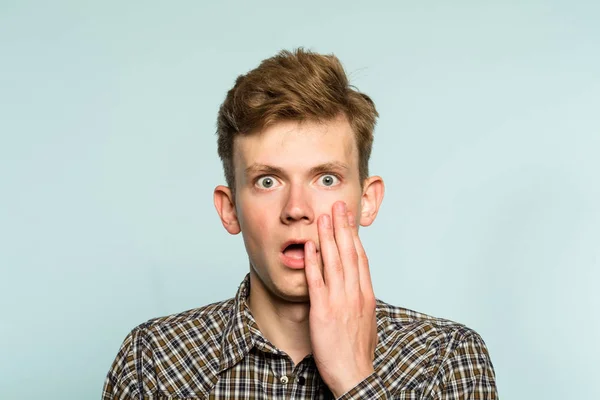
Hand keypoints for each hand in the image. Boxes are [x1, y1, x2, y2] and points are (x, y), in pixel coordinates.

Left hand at [304, 201, 377, 397]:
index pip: (360, 258)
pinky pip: (317, 281)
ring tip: (323, 216)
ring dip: (328, 236)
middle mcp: (355, 293)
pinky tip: (309, 246)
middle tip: (338, 205)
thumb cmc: (358, 351)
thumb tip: (356, 285)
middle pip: (349, 253)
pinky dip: (313, 261)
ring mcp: (339, 300)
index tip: (349, 218)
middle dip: (342, 227)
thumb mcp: (365, 320)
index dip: (354, 236)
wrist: (354, 374)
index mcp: (366, 295)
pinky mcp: (323, 310)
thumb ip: (359, 299)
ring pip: (334, 261)